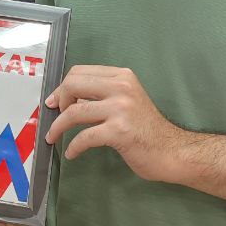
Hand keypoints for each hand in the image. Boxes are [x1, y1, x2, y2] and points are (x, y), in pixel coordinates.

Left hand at [46, 65, 188, 182]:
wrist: (172, 151)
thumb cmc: (147, 128)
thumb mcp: (127, 100)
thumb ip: (102, 95)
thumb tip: (67, 98)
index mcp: (122, 76)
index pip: (79, 71)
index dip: (62, 87)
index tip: (55, 102)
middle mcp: (121, 87)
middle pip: (73, 85)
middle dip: (58, 102)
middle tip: (56, 117)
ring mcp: (120, 108)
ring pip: (74, 112)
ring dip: (58, 127)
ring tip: (53, 137)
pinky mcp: (119, 131)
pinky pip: (84, 137)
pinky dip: (73, 146)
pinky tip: (71, 153)